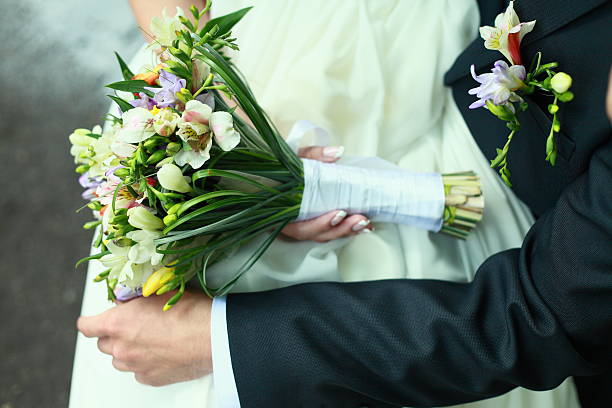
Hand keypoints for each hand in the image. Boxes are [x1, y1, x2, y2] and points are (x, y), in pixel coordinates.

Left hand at [77, 291, 212, 386]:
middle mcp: (121, 347)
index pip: (86, 326)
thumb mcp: (158, 294)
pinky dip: (144, 363)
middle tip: (132, 326)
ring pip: (119, 360)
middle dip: (113, 335)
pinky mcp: (149, 378)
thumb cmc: (189, 312)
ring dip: (127, 350)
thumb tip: (128, 301)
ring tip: (149, 340)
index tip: (95, 320)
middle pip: (103, 344)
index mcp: (117, 323)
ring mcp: (134, 365)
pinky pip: (138, 371)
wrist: (211, 337)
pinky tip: (161, 352)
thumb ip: (136, 300)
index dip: (90, 322)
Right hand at [282, 146, 372, 242]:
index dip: (320, 224)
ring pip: (324, 235)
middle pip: (315, 234)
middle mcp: (291, 222)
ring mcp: (304, 224)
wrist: (277, 168)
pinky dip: (346, 228)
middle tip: (359, 219)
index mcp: (281, 209)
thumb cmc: (283, 166)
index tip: (339, 214)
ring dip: (346, 231)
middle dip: (339, 229)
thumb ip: (313, 155)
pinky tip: (362, 225)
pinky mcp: (315, 222)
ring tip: (365, 222)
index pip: (299, 226)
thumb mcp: (295, 156)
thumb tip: (336, 152)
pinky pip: (329, 230)